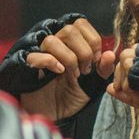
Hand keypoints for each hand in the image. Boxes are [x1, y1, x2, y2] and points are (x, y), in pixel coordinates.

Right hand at [0, 13, 114, 120]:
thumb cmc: (72, 96)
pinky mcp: (29, 67)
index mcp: (71, 43)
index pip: (81, 23)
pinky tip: (59, 72)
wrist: (55, 115)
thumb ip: (103, 69)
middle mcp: (55, 44)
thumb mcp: (94, 83)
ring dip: (69, 58)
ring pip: (52, 40)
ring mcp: (40, 54)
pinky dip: (51, 62)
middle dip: (83, 51)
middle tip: (85, 70)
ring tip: (74, 75)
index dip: (92, 40)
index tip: (96, 60)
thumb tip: (110, 54)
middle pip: (69, 30)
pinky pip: (36, 56)